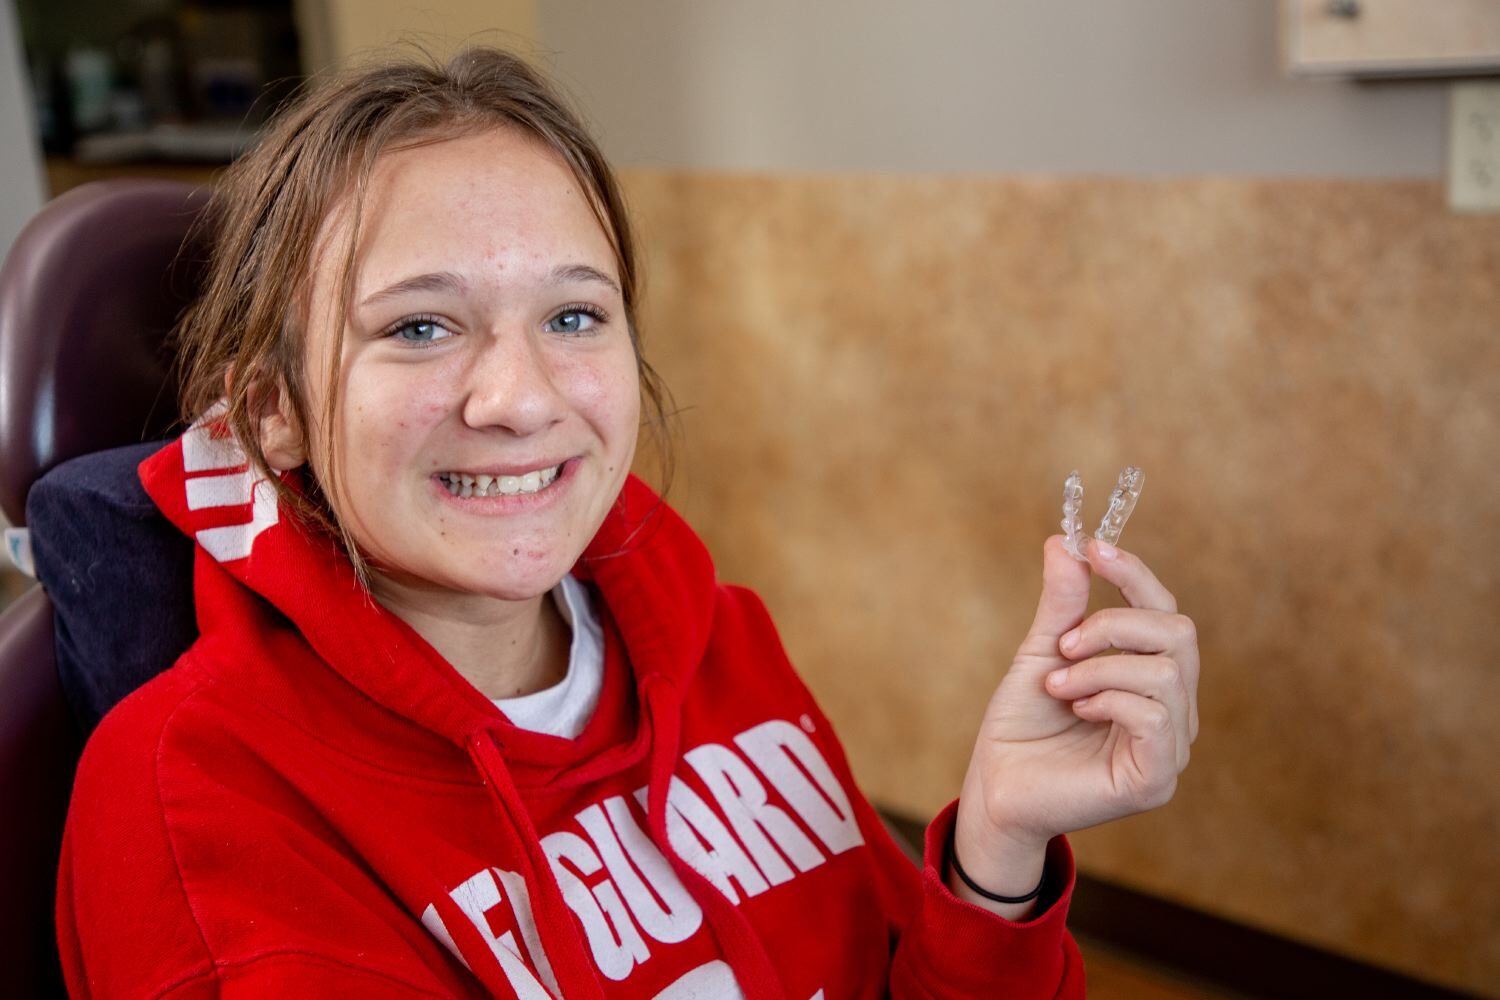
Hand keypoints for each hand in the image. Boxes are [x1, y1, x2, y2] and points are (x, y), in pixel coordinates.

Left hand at [950, 535, 1199, 910]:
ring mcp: (1171, 747)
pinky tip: (1078, 711)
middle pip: (1179, 632)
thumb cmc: (1022, 727)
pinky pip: (1156, 715)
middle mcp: (1173, 710)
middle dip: (1115, 623)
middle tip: (1064, 645)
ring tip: (1060, 687)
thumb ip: (1062, 604)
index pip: (1166, 612)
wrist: (995, 787)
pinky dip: (1110, 699)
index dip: (1135, 575)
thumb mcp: (1043, 653)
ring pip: (1166, 671)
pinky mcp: (1157, 778)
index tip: (1093, 548)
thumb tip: (1064, 542)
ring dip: (1100, 667)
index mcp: (1151, 677)